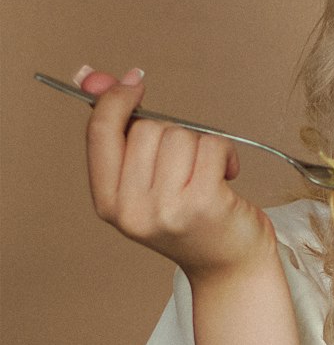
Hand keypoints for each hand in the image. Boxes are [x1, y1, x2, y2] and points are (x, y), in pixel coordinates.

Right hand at [80, 66, 275, 282]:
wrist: (230, 268)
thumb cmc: (192, 222)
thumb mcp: (146, 182)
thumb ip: (119, 132)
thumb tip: (92, 77)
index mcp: (109, 204)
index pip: (100, 132)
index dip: (115, 99)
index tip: (134, 81)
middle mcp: (132, 210)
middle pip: (147, 129)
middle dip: (173, 136)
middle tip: (186, 169)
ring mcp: (167, 209)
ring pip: (179, 134)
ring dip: (200, 146)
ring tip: (207, 176)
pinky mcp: (203, 203)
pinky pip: (210, 145)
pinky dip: (225, 153)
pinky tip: (227, 176)